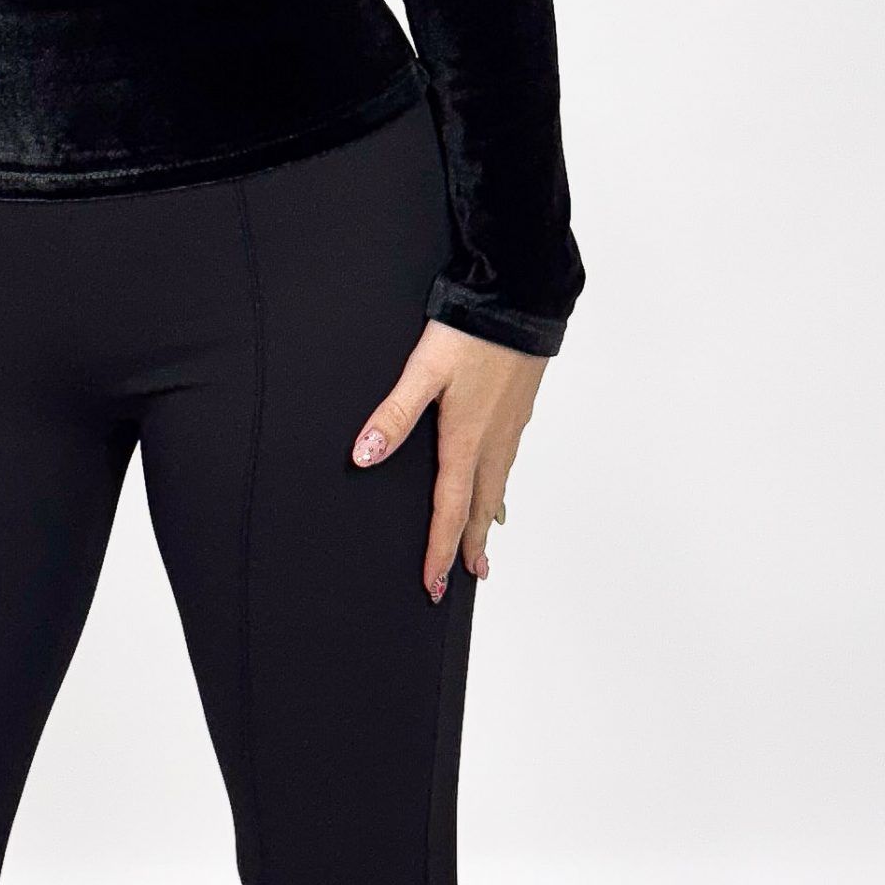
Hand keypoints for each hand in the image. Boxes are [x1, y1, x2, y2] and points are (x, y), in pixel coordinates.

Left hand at [349, 319, 546, 601]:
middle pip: (480, 507)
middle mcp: (492, 441)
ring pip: (498, 484)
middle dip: (472, 545)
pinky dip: (501, 482)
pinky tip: (500, 476)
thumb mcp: (423, 371)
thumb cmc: (472, 333)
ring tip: (487, 540)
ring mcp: (510, 426)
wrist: (520, 299)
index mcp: (466, 440)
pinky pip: (509, 460)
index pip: (450, 510)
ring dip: (488, 517)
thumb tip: (364, 456)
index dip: (440, 551)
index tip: (435, 585)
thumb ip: (393, 414)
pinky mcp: (520, 407)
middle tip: (471, 577)